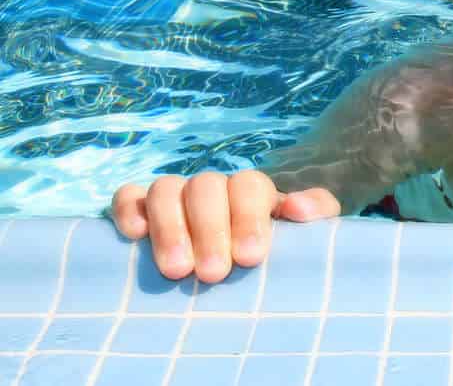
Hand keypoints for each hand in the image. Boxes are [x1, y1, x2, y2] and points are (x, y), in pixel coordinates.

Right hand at [109, 170, 340, 283]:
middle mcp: (212, 188)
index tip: (250, 258)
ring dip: (170, 227)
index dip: (248, 218)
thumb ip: (316, 214)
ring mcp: (175, 196)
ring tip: (178, 271)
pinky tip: (135, 237)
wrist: (242, 270)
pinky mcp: (140, 209)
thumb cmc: (276, 255)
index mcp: (252, 191)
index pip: (249, 186)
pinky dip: (128, 211)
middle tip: (215, 273)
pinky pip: (128, 197)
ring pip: (165, 189)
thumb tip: (298, 207)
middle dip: (210, 230)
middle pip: (206, 187)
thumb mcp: (306, 235)